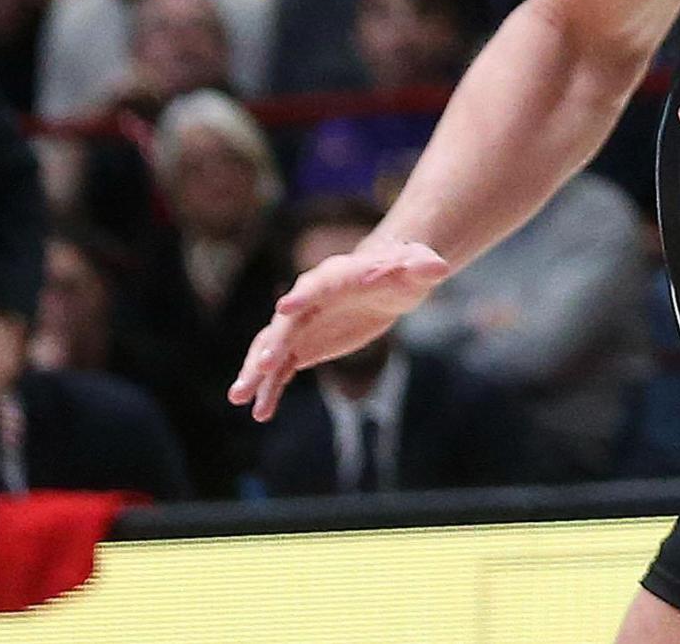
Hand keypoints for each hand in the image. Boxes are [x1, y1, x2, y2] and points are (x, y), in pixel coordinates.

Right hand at [228, 240, 449, 420]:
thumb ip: (424, 266)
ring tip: (239, 397)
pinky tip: (260, 413)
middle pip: (286, 322)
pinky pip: (282, 370)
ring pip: (273, 348)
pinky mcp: (303, 346)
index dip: (303, 296)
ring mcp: (302, 325)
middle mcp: (309, 300)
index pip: (317, 285)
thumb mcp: (419, 267)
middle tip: (262, 365)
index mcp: (336, 276)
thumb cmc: (404, 269)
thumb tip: (440, 268)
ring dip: (257, 371)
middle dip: (274, 342)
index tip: (286, 307)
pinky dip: (271, 388)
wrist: (389, 283)